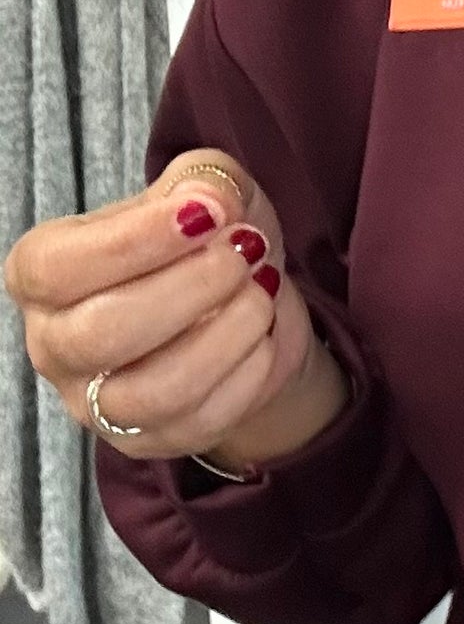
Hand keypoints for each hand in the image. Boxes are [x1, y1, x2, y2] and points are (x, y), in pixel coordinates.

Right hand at [4, 147, 349, 472]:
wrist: (244, 310)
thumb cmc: (205, 245)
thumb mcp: (206, 190)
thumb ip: (204, 180)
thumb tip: (208, 199)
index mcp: (42, 273)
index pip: (56, 268)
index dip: (133, 242)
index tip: (205, 213)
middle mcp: (54, 344)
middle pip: (101, 334)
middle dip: (189, 288)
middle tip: (243, 251)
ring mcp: (96, 404)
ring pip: (151, 391)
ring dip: (224, 334)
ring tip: (260, 290)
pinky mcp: (149, 442)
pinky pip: (199, 421)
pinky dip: (247, 371)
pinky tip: (261, 333)